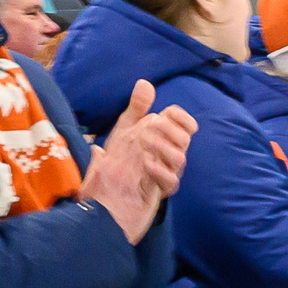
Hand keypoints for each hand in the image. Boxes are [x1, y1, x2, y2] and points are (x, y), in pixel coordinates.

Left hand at [82, 81, 195, 244]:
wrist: (103, 204)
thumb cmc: (114, 169)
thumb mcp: (121, 134)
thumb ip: (135, 110)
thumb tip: (145, 83)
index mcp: (160, 140)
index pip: (185, 124)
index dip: (181, 117)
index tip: (167, 114)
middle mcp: (166, 156)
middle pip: (185, 137)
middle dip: (167, 130)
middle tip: (146, 132)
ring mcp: (164, 174)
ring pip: (180, 157)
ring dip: (162, 149)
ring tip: (143, 150)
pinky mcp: (158, 192)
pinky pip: (172, 180)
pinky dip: (159, 170)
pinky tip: (145, 167)